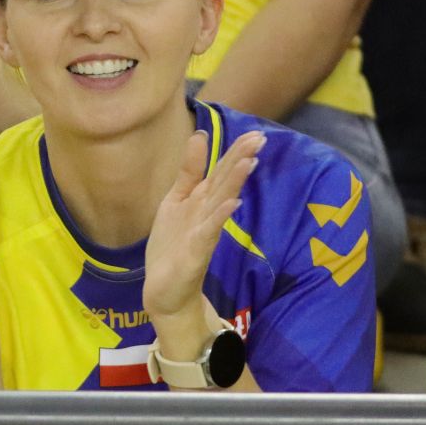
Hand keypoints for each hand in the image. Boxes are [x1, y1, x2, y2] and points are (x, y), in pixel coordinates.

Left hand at [143, 130, 264, 323]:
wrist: (165, 292)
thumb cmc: (173, 246)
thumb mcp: (176, 201)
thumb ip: (189, 172)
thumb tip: (200, 136)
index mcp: (202, 201)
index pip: (222, 172)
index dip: (236, 152)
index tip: (257, 133)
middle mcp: (207, 214)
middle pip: (226, 183)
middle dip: (241, 161)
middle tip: (260, 139)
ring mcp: (203, 234)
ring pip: (221, 204)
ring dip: (234, 184)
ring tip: (249, 162)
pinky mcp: (196, 254)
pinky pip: (208, 233)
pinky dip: (219, 218)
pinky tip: (231, 204)